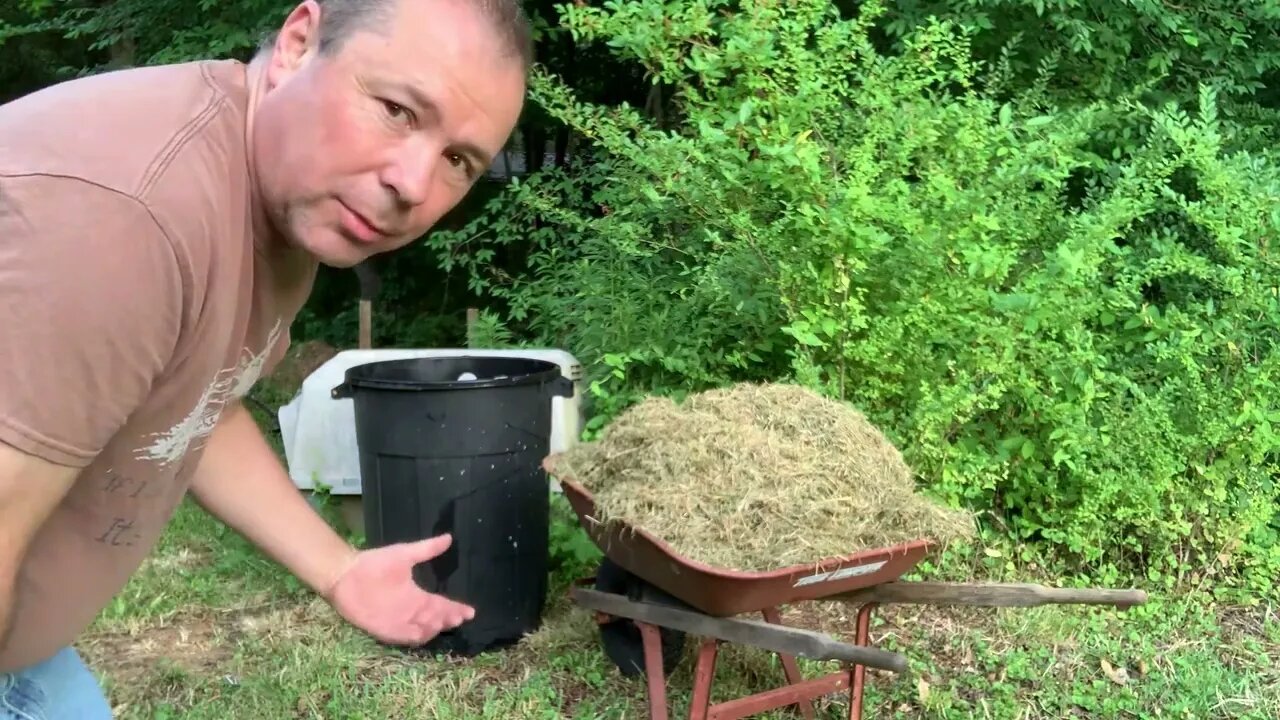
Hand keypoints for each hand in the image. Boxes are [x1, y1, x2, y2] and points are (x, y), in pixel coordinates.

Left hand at [326, 533, 474, 645]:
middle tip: (457, 616)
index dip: (455, 609)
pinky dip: (412, 636)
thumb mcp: (405, 554)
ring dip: (433, 628)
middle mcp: (410, 611)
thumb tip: (449, 537)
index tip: (470, 611)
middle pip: (435, 620)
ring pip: (421, 631)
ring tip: (442, 621)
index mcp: (417, 596)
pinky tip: (422, 632)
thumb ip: (427, 549)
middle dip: (448, 620)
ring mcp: (396, 621)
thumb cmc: (375, 563)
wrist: (346, 572)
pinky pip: (400, 637)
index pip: (441, 605)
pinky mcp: (382, 628)